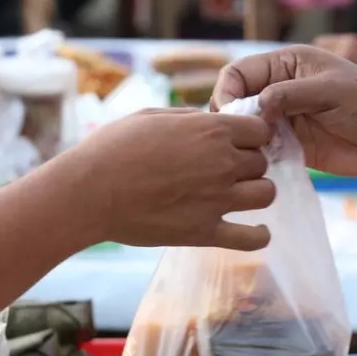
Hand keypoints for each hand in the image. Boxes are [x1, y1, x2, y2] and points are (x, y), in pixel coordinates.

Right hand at [68, 108, 275, 250]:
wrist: (90, 191)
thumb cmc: (113, 148)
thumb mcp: (152, 116)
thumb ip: (189, 119)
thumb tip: (208, 120)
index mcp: (212, 131)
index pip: (260, 131)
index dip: (249, 137)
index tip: (234, 144)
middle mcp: (222, 163)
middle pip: (262, 163)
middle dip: (247, 165)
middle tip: (224, 171)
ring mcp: (217, 200)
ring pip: (266, 194)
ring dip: (255, 194)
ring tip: (237, 196)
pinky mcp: (206, 232)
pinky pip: (253, 238)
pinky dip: (259, 235)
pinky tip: (253, 230)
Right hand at [213, 45, 356, 178]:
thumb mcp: (330, 91)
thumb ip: (290, 94)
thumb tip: (255, 105)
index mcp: (287, 63)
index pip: (239, 72)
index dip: (227, 90)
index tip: (228, 113)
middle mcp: (280, 88)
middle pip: (237, 100)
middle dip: (233, 117)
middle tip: (239, 136)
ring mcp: (283, 118)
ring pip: (246, 127)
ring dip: (244, 140)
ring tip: (253, 152)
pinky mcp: (289, 145)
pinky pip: (262, 150)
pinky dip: (257, 156)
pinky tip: (263, 163)